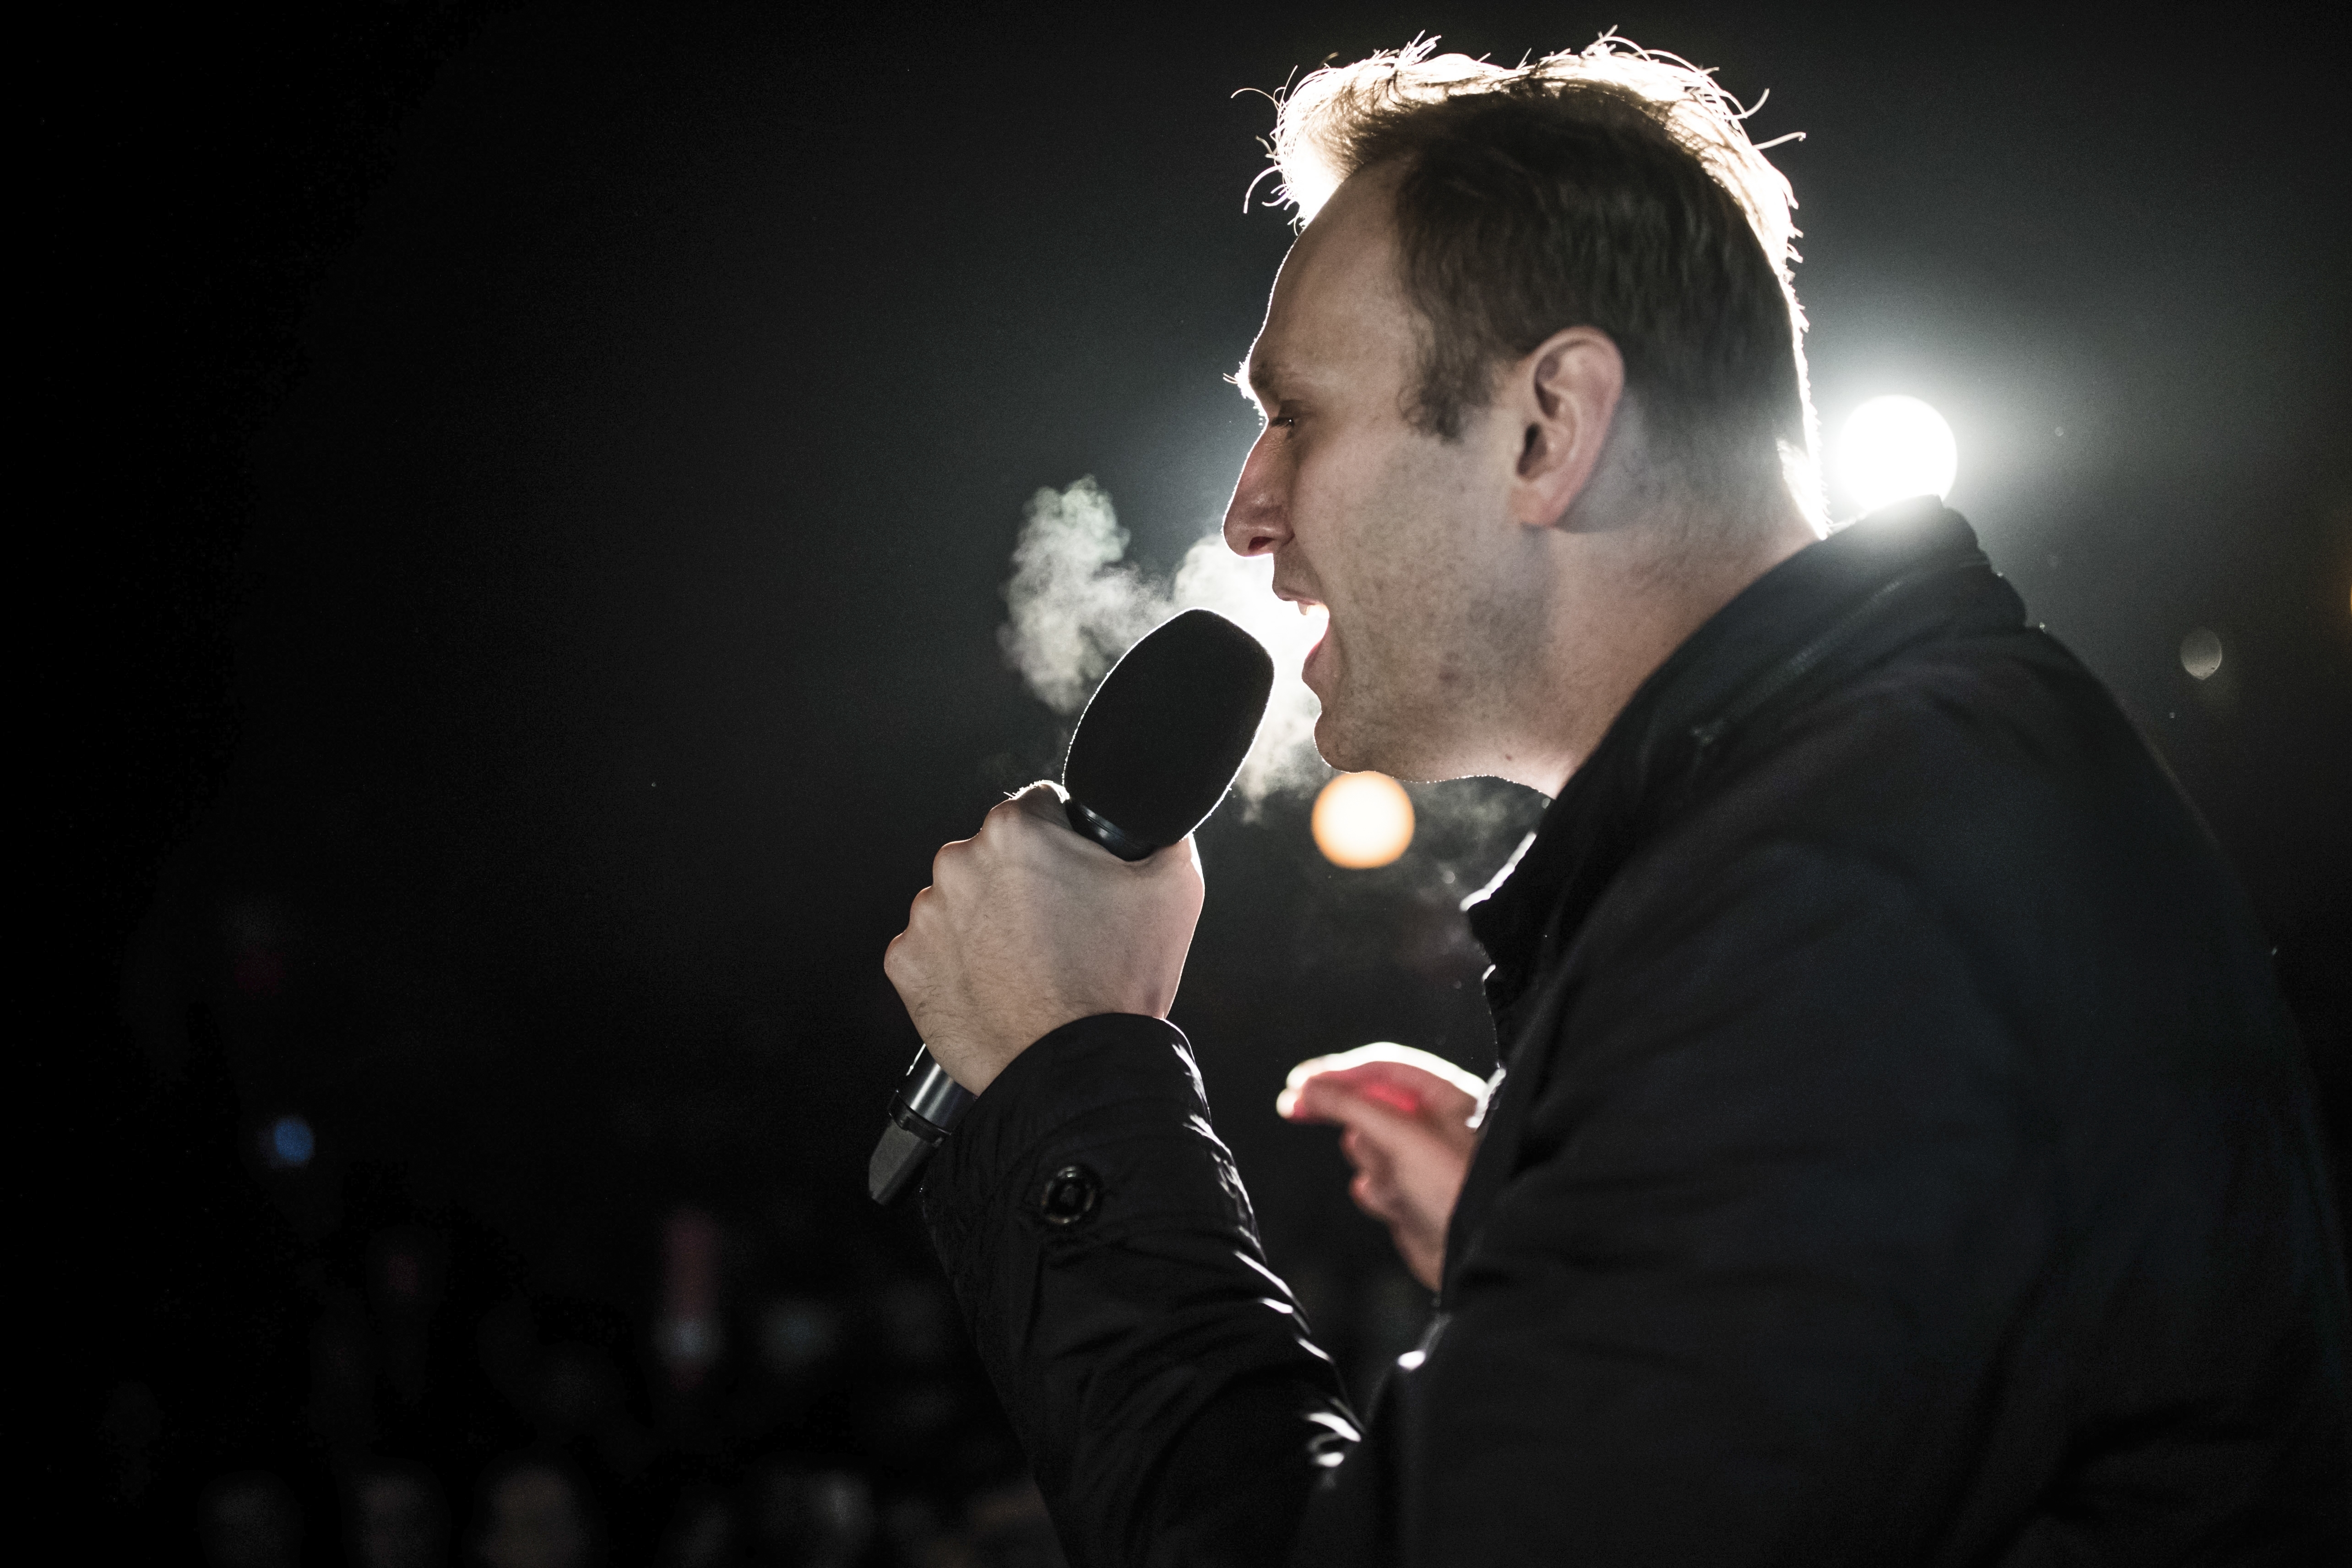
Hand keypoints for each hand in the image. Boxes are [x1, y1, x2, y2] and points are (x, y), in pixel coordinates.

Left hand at [884, 781, 1205, 1094]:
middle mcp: (958, 863)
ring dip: (989, 923)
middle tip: (1061, 931)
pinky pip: (934, 949)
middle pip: (995, 855)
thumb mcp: (1174, 887)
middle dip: (1024, 883)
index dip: (1068, 843)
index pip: (1040, 809)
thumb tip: (1154, 818)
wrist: (1078, 1070)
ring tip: (1030, 965)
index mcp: (1014, 831)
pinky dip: (959, 964)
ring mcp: (927, 916)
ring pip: (963, 901)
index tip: (1078, 881)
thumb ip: (1161, 833)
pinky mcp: (907, 964)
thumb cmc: (1120, 982)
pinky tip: (998, 986)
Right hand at [1278, 1044, 1486, 1289]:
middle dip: (1341, 1112)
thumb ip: (1351, 1105)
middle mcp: (1433, 1125)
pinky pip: (1372, 1183)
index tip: (1299, 1082)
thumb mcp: (1402, 1135)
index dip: (1338, 1071)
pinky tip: (1394, 1204)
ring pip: (1365, 1147)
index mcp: (1445, 1096)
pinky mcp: (1407, 1196)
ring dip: (1370, 1163)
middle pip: (1367, 1104)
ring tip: (1394, 1181)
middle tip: (1292, 1107)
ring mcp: (1418, 1162)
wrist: (1479, 1255)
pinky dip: (1376, 1193)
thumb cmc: (1458, 1187)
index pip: (1382, 1068)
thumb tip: (1307, 1087)